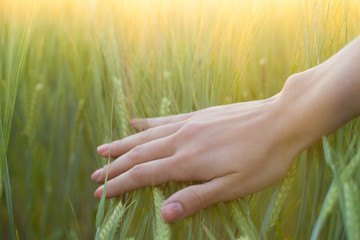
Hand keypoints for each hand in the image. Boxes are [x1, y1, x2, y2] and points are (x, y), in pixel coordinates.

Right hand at [91, 93, 303, 222]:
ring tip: (104, 149)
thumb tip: (165, 213)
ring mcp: (190, 124)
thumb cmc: (262, 159)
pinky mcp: (199, 115)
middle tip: (95, 173)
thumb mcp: (233, 187)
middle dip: (116, 166)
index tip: (102, 191)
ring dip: (124, 144)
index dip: (121, 184)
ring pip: (148, 135)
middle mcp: (182, 140)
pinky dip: (147, 123)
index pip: (144, 174)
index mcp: (188, 161)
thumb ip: (196, 198)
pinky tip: (135, 121)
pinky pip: (166, 119)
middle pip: (140, 154)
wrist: (281, 120)